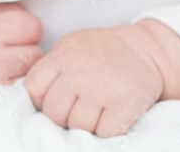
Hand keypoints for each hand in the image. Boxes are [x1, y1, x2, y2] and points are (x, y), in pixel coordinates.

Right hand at [0, 2, 43, 87]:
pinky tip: (4, 74)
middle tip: (9, 46)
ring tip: (6, 60)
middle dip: (27, 47)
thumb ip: (12, 12)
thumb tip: (39, 22)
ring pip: (31, 72)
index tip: (13, 30)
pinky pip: (21, 88)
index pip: (34, 27)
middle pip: (36, 52)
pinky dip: (17, 81)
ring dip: (24, 65)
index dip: (26, 27)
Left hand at [23, 24, 164, 137]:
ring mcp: (102, 87)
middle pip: (53, 112)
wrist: (147, 49)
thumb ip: (52, 69)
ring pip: (77, 126)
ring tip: (97, 109)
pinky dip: (107, 130)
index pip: (33, 89)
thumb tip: (32, 100)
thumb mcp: (72, 48)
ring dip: (86, 125)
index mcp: (63, 55)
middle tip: (78, 108)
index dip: (42, 100)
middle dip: (63, 116)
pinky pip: (103, 133)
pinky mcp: (124, 103)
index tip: (57, 98)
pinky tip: (111, 114)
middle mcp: (79, 70)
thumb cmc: (104, 52)